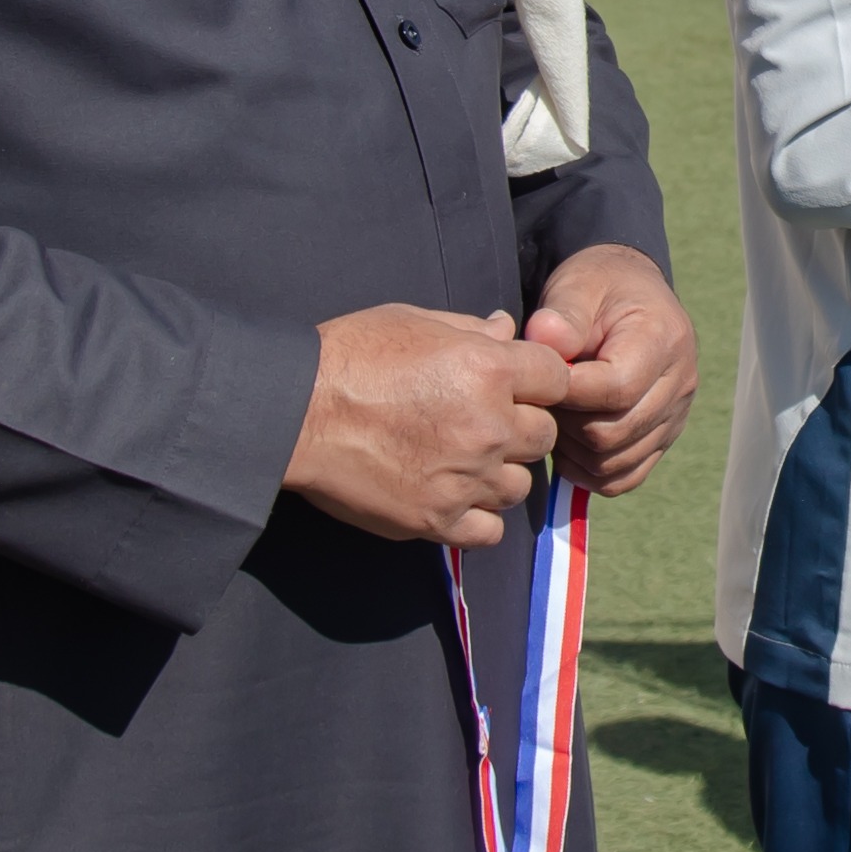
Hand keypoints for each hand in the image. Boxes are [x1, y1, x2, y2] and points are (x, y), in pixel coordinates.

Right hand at [290, 306, 576, 546]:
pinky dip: (476, 517)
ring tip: (458, 460)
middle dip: (520, 427)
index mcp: (487, 368)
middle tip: (480, 423)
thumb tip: (509, 329)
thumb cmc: (349, 356)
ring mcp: (464, 478)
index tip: (515, 386)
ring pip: (518, 486)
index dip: (538, 381)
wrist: (293, 412)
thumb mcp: (412, 321)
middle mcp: (487, 425)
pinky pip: (489, 530)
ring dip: (498, 474)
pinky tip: (451, 496)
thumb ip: (471, 329)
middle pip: (543, 436)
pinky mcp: (437, 519)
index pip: (557, 379)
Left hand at [526, 242, 701, 497]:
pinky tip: (570, 441)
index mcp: (664, 340)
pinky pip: (625, 477)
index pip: (617, 389)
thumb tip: (543, 339)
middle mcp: (680, 383)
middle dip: (565, 421)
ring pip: (615, 461)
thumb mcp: (577, 285)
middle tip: (542, 397)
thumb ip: (562, 314)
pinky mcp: (662, 438)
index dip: (568, 393)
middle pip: (614, 432)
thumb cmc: (598, 288)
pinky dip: (590, 470)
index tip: (539, 379)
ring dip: (573, 448)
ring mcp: (674, 416)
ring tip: (555, 413)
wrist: (627, 295)